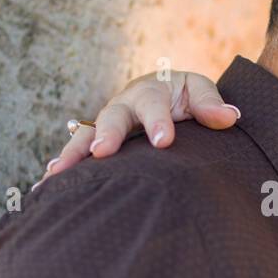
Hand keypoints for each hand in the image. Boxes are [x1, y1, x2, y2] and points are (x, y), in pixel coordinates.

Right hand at [32, 70, 239, 188]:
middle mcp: (123, 104)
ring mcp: (107, 123)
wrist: (168, 95)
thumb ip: (211, 105)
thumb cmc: (186, 97)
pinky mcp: (99, 142)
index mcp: (151, 90)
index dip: (158, 122)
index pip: (154, 104)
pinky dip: (65, 167)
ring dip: (73, 153)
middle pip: (112, 116)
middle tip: (102, 153)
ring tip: (57, 173)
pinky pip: (79, 153)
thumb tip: (230, 117)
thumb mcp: (200, 92)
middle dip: (107, 134)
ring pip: (87, 135)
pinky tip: (47, 186)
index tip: (164, 142)